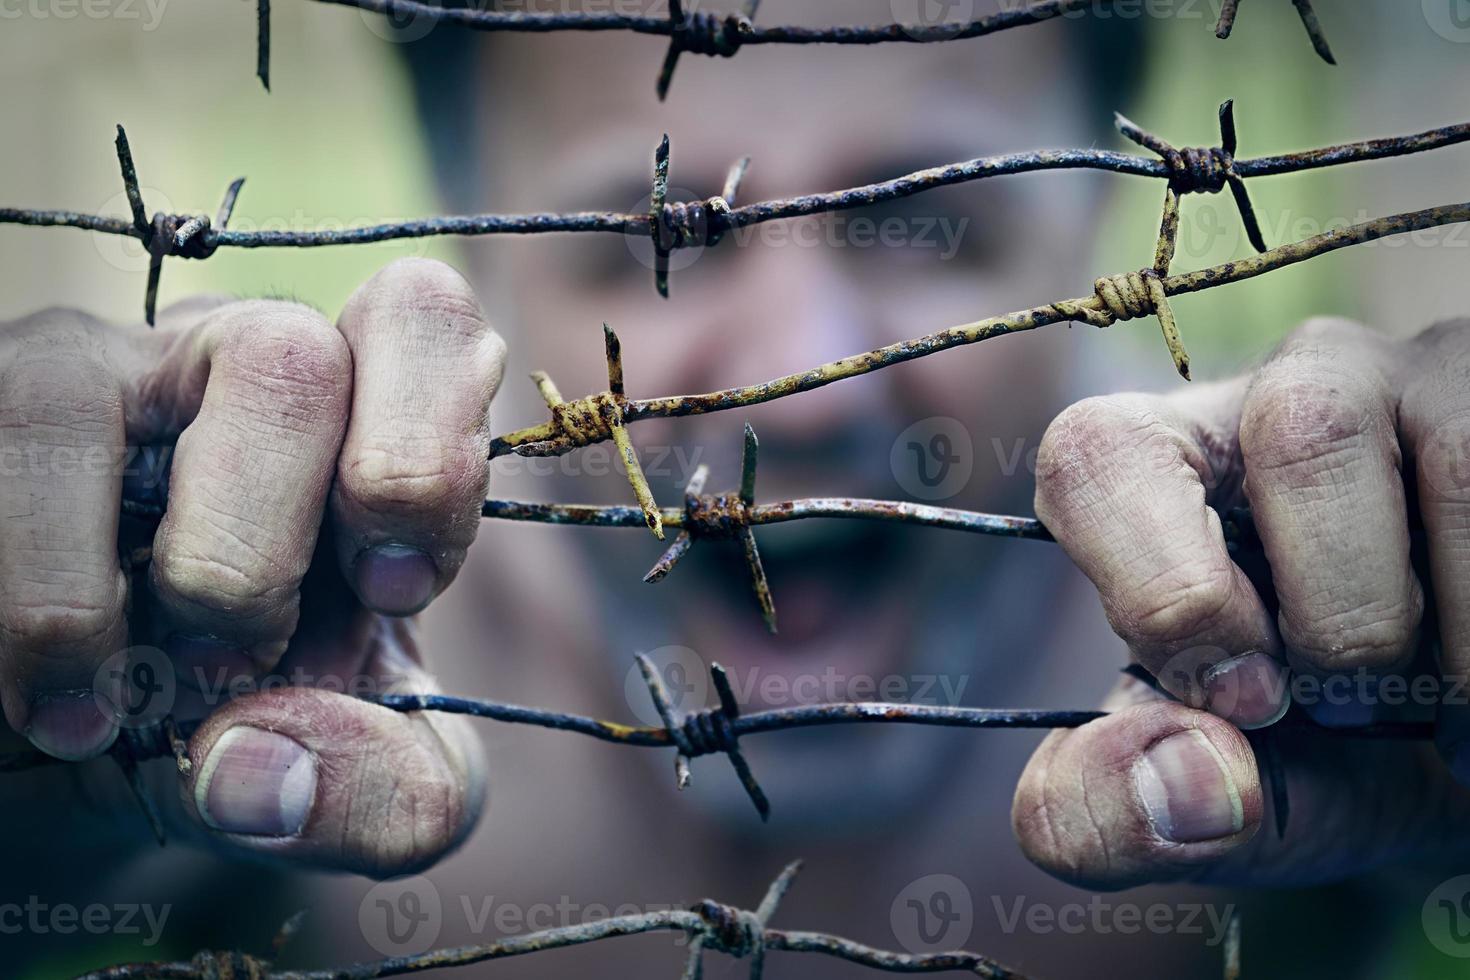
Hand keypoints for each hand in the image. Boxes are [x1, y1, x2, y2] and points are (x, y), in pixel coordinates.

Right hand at [0, 258, 504, 875]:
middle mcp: (214, 369)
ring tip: (94, 714)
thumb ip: (389, 788)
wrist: (105, 761)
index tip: (389, 589)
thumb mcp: (373, 781)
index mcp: (354, 422)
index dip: (423, 449)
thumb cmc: (265, 730)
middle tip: (231, 655)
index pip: (416, 315)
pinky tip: (31, 695)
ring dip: (83, 590)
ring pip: (64, 395)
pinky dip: (8, 615)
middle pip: (282, 353)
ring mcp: (65, 384)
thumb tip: (259, 772)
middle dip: (264, 539)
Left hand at [1012, 317, 1469, 887]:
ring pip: (1445, 459)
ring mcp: (1420, 382)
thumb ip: (1118, 815)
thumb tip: (1173, 785)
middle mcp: (1287, 396)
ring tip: (1439, 702)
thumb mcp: (1214, 804)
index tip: (1242, 702)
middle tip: (1363, 709)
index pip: (1095, 453)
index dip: (1165, 586)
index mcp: (1166, 474)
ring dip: (1440, 628)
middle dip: (1341, 618)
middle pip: (1296, 435)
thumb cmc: (1333, 758)